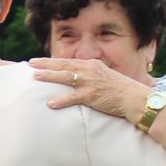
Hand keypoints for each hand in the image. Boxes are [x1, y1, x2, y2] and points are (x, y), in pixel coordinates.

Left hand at [28, 56, 142, 120]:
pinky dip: (61, 100)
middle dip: (45, 64)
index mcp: (92, 65)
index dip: (52, 62)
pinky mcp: (91, 96)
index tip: (40, 61)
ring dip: (49, 76)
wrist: (134, 98)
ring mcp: (90, 83)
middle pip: (63, 65)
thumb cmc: (121, 90)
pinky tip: (50, 103)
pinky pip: (72, 98)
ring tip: (35, 77)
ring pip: (65, 78)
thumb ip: (91, 76)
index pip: (68, 62)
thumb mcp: (105, 77)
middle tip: (30, 63)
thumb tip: (77, 79)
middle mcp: (89, 70)